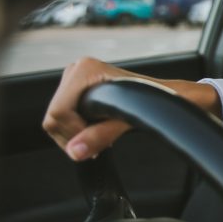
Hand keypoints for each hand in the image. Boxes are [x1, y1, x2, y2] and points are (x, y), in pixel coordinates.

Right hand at [43, 56, 221, 160]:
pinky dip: (79, 129)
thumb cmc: (155, 102)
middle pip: (54, 117)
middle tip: (101, 144)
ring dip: (77, 134)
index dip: (74, 134)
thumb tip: (75, 151)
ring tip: (103, 136)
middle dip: (75, 136)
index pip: (58, 113)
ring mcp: (75, 79)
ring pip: (56, 120)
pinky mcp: (77, 90)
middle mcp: (76, 70)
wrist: (168, 96)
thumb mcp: (128, 121)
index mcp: (85, 70)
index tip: (95, 145)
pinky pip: (64, 118)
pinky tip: (98, 130)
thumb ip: (101, 135)